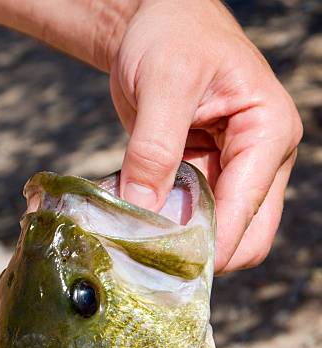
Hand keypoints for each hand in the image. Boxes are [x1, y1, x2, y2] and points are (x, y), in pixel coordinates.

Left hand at [108, 0, 302, 271]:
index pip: (248, 211)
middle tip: (156, 261)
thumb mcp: (164, 83)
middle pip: (247, 236)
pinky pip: (194, 217)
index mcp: (268, 133)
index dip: (211, 244)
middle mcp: (260, 159)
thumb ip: (155, 149)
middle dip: (205, 252)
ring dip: (184, 242)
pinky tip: (140, 222)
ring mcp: (235, 172)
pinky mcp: (208, 177)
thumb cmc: (172, 34)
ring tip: (142, 241)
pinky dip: (169, 225)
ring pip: (220, 233)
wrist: (158, 21)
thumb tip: (144, 214)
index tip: (166, 263)